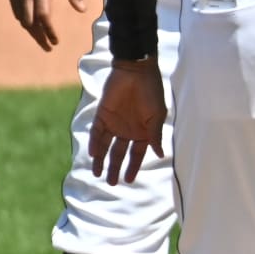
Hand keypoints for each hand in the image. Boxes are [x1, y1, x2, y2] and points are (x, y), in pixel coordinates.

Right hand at [7, 0, 85, 50]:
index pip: (44, 16)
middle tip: (48, 46)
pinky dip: (24, 20)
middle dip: (39, 37)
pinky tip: (31, 23)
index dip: (49, 31)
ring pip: (21, 18)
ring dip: (31, 30)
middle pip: (30, 23)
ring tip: (41, 38)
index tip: (56, 40)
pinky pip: (16, 10)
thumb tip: (82, 9)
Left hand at [89, 58, 165, 185]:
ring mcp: (114, 123)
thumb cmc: (151, 91)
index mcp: (142, 131)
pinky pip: (96, 133)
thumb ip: (155, 135)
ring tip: (97, 174)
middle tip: (111, 183)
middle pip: (119, 153)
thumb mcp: (156, 115)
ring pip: (105, 146)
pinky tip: (93, 154)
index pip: (137, 153)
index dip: (133, 166)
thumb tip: (161, 154)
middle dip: (115, 168)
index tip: (129, 180)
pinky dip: (94, 143)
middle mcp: (127, 129)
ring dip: (101, 160)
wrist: (135, 70)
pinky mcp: (102, 114)